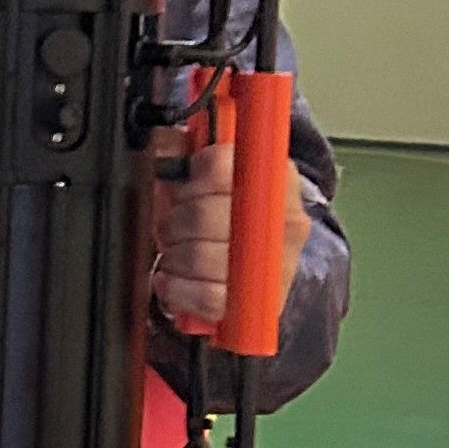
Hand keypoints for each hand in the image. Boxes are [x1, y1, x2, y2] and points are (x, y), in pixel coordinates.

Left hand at [151, 141, 310, 324]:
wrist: (265, 262)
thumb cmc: (229, 211)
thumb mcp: (210, 173)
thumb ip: (183, 150)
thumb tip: (162, 144)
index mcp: (276, 175)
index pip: (218, 166)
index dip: (188, 179)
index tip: (182, 189)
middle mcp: (285, 219)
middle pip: (203, 215)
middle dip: (172, 222)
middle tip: (170, 226)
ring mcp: (278, 264)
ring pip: (201, 257)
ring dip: (173, 255)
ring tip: (173, 253)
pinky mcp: (262, 303)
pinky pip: (208, 298)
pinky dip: (177, 290)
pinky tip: (171, 280)